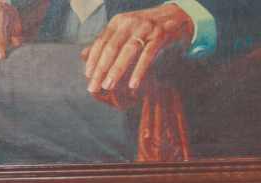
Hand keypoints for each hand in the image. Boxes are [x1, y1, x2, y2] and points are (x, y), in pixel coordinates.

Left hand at [80, 5, 194, 94]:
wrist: (177, 17)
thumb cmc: (148, 29)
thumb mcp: (125, 32)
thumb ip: (107, 43)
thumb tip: (84, 56)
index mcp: (118, 22)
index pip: (101, 42)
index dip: (93, 59)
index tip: (88, 76)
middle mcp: (129, 23)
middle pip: (111, 48)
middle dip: (101, 69)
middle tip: (94, 87)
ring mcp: (145, 29)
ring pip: (127, 51)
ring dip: (117, 70)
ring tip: (109, 86)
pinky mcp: (160, 36)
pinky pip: (147, 55)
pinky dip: (139, 70)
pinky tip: (133, 84)